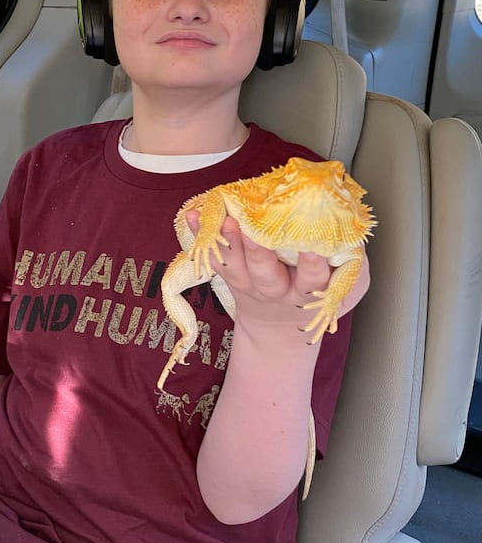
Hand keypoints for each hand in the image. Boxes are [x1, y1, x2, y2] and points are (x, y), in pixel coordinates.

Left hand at [186, 211, 368, 334]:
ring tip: (224, 218)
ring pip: (235, 265)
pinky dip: (199, 236)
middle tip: (254, 231)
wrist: (280, 326)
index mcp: (307, 292)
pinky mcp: (229, 275)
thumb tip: (349, 222)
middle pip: (265, 273)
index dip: (311, 265)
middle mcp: (274, 290)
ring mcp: (248, 283)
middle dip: (258, 252)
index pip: (311, 279)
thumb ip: (350, 259)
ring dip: (228, 241)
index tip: (311, 248)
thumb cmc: (317, 296)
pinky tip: (192, 215)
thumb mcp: (346, 286)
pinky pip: (212, 256)